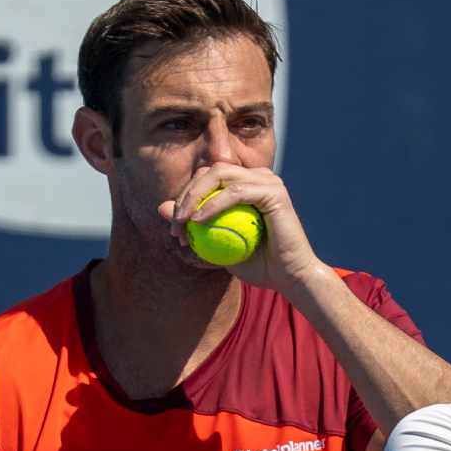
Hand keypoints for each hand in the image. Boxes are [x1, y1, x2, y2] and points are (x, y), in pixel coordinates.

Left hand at [159, 163, 327, 293]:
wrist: (290, 278)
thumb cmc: (258, 265)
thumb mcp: (216, 245)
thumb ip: (192, 224)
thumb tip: (161, 207)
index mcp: (248, 185)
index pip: (207, 178)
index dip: (185, 197)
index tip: (174, 226)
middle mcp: (258, 177)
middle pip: (210, 172)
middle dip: (186, 195)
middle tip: (174, 222)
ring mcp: (268, 181)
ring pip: (220, 175)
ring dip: (195, 197)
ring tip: (182, 222)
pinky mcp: (274, 191)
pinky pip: (236, 192)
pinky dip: (213, 204)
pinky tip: (198, 221)